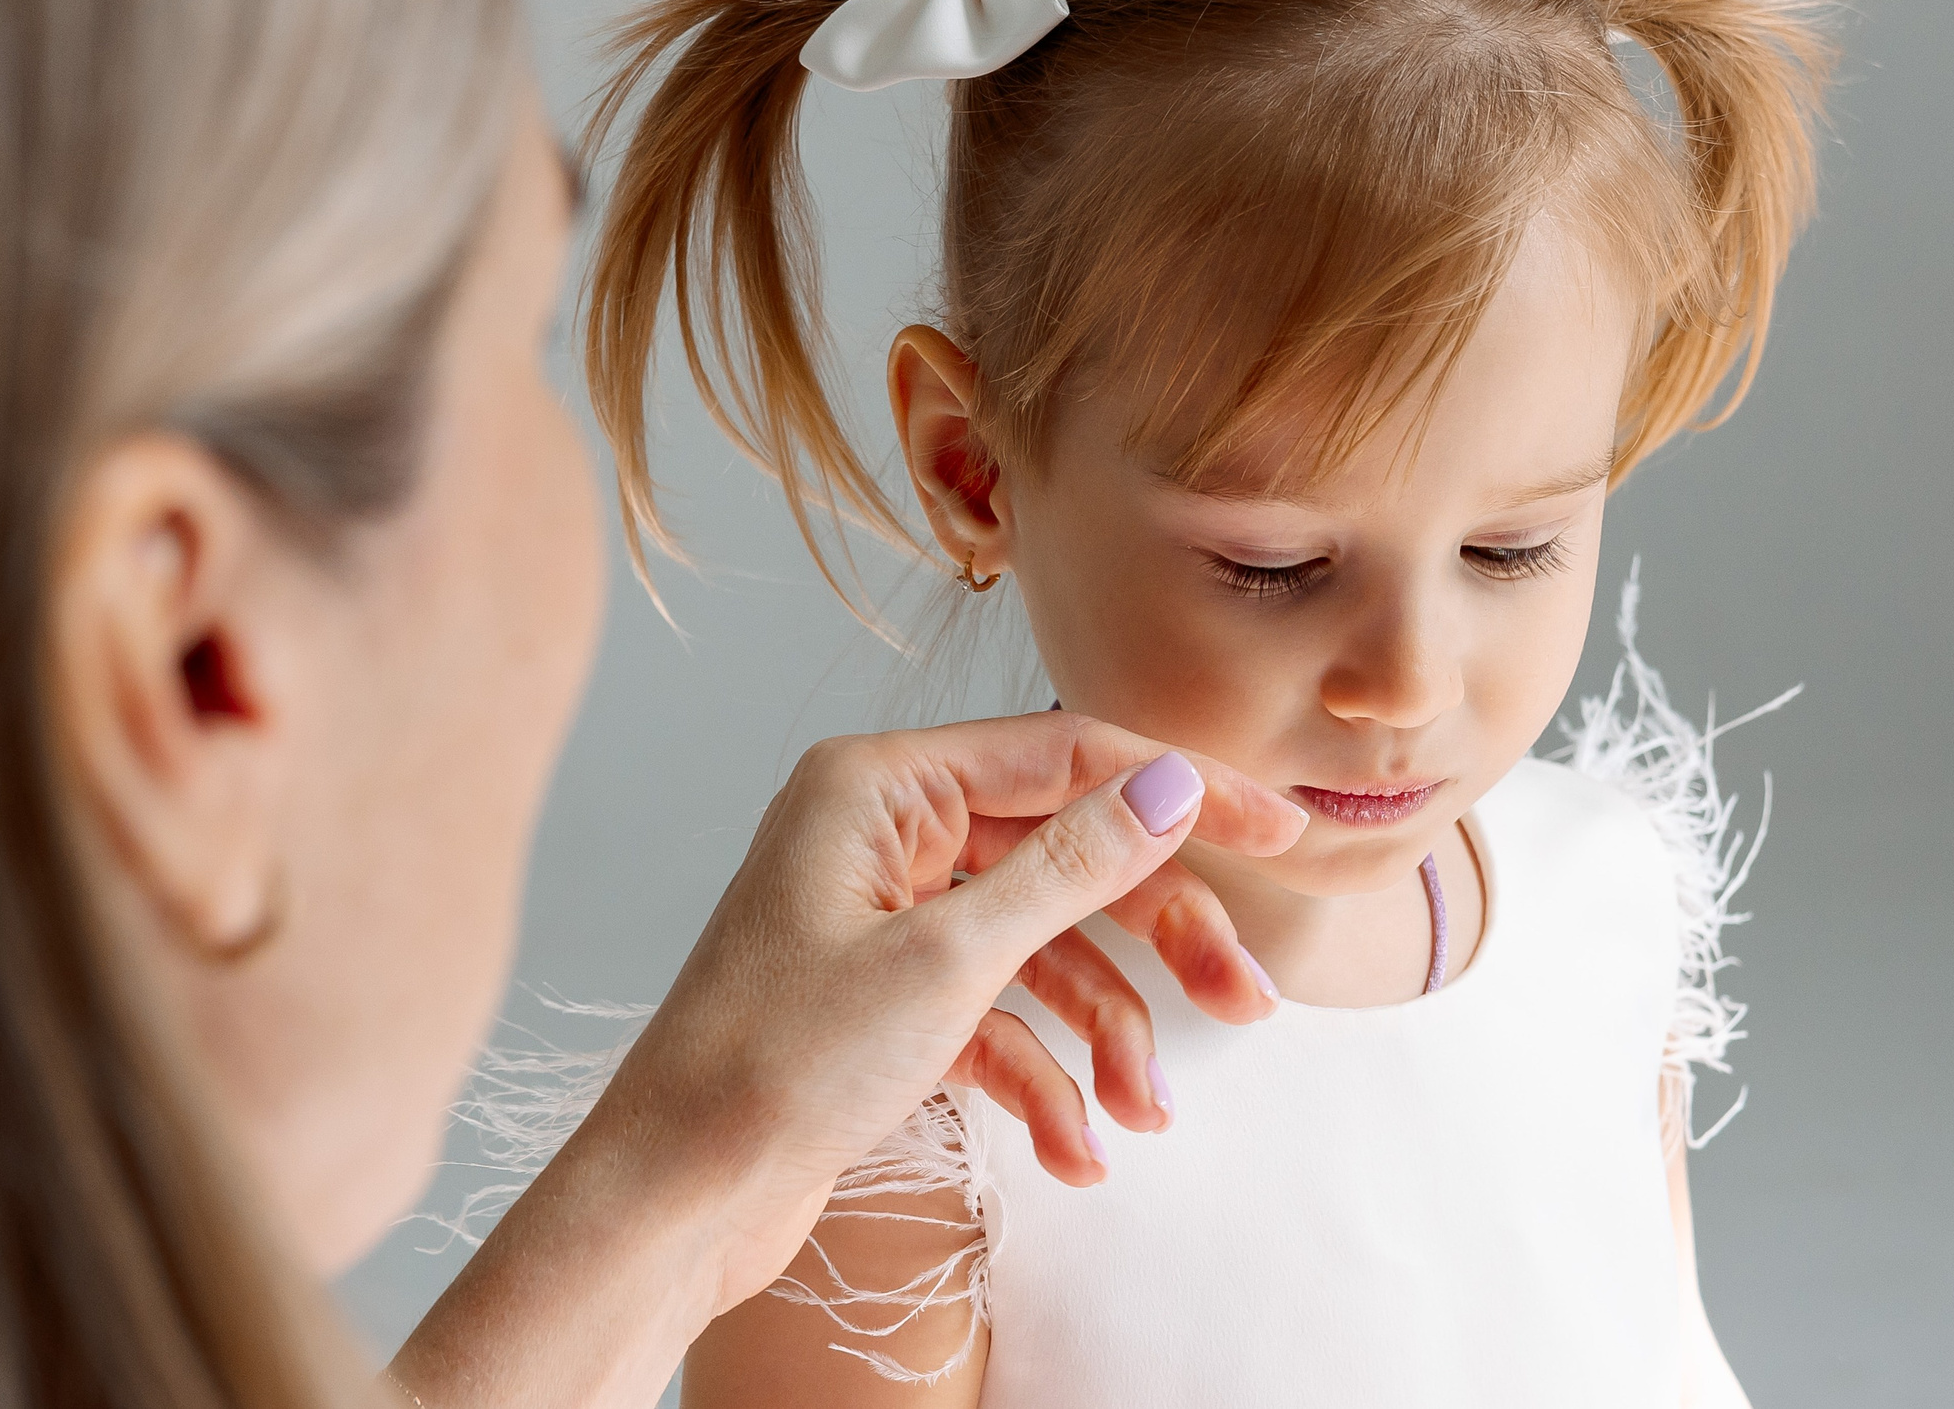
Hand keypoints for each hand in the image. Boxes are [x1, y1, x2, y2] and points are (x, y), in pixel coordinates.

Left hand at [580, 709, 1303, 1312]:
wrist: (674, 1198)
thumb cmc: (771, 1065)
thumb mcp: (946, 960)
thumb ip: (1069, 869)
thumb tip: (1167, 787)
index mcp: (880, 785)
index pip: (1066, 756)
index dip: (1181, 793)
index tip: (1278, 835)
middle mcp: (883, 835)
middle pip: (1066, 858)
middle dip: (1155, 939)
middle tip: (1243, 1003)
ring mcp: (885, 920)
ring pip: (1042, 949)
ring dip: (1105, 1030)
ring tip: (1142, 1111)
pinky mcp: (888, 1000)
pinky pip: (999, 1017)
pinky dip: (1045, 1077)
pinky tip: (1076, 1150)